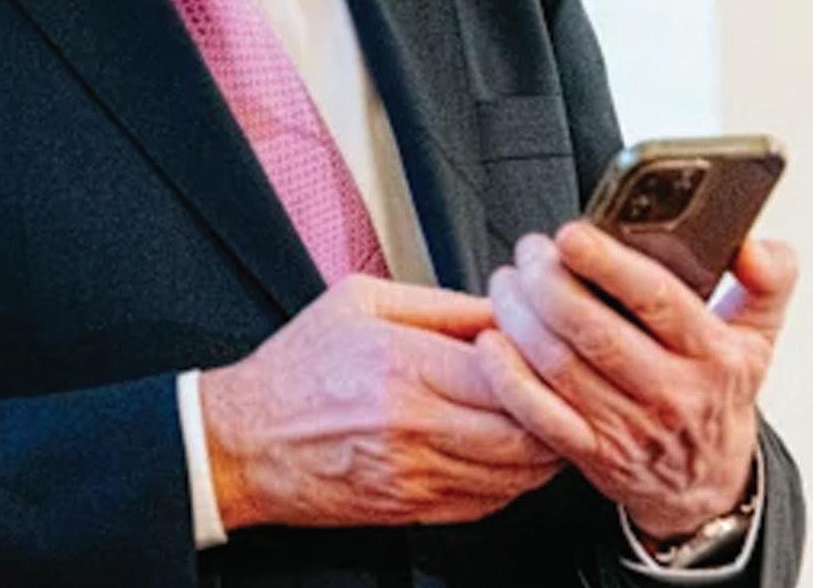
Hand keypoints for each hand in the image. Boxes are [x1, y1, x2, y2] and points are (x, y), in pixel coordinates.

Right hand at [200, 275, 565, 531]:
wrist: (243, 443)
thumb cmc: (295, 370)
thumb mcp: (360, 302)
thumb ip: (440, 304)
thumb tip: (503, 306)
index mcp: (402, 365)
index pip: (508, 372)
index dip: (543, 361)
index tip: (551, 344)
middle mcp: (413, 426)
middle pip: (525, 429)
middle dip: (559, 409)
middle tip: (569, 388)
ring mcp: (415, 475)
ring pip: (516, 473)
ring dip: (546, 448)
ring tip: (552, 419)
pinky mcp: (413, 510)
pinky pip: (489, 503)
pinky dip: (515, 481)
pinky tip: (514, 455)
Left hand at [475, 223, 796, 538]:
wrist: (705, 482)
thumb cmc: (719, 391)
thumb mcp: (759, 334)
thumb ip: (768, 278)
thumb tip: (753, 243)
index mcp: (715, 355)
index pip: (658, 300)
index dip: (608, 264)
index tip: (570, 234)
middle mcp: (672, 393)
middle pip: (595, 332)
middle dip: (549, 283)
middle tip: (529, 250)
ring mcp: (629, 428)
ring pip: (560, 366)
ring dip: (520, 318)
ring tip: (508, 282)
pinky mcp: (592, 453)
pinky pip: (538, 415)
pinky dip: (508, 378)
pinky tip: (492, 342)